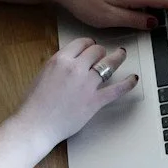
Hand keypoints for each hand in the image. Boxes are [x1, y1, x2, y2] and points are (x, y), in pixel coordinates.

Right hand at [13, 38, 138, 146]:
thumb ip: (59, 65)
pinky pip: (117, 89)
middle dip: (100, 52)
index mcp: (60, 59)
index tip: (91, 47)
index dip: (89, 44)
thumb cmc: (34, 103)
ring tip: (122, 55)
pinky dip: (128, 83)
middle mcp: (76, 68)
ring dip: (117, 57)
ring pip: (109, 64)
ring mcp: (87, 84)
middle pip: (96, 51)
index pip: (81, 43)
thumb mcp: (43, 74)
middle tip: (102, 55)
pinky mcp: (95, 100)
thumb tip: (70, 62)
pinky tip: (133, 79)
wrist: (36, 124)